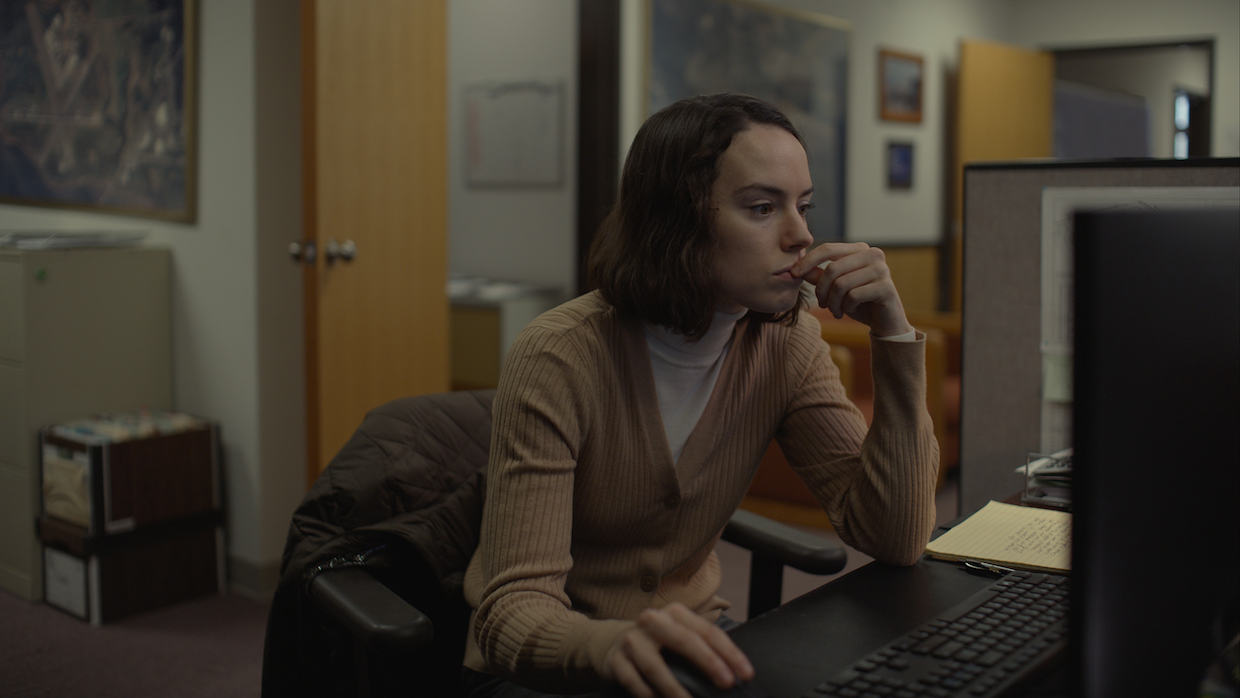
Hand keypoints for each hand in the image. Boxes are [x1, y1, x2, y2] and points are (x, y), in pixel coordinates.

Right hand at [602, 604, 754, 697]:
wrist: (613, 644)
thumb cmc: (658, 644)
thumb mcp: (679, 636)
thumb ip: (702, 647)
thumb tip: (734, 674)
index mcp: (675, 613)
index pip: (707, 631)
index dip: (729, 652)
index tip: (745, 673)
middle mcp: (653, 621)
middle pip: (685, 640)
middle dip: (709, 662)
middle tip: (727, 683)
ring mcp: (632, 640)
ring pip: (655, 666)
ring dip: (675, 689)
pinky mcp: (615, 660)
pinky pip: (634, 682)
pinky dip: (649, 695)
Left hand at [792, 242, 913, 337]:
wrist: (884, 321)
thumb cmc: (858, 302)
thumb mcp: (835, 288)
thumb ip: (819, 276)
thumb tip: (796, 268)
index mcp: (860, 249)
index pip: (828, 249)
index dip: (808, 260)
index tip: (793, 273)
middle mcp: (873, 254)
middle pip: (833, 269)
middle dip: (822, 290)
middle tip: (822, 305)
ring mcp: (882, 269)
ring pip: (842, 284)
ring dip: (833, 302)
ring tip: (835, 311)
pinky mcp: (887, 287)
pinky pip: (854, 296)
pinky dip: (846, 307)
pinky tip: (850, 310)